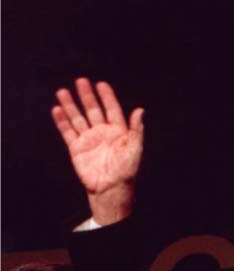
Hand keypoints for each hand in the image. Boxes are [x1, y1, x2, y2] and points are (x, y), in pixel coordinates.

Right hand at [52, 78, 143, 224]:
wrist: (111, 189)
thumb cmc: (126, 171)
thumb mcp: (134, 149)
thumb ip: (136, 130)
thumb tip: (140, 110)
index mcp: (118, 132)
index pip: (112, 110)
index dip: (107, 97)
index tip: (101, 84)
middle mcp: (102, 133)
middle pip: (93, 110)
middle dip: (87, 96)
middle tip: (81, 81)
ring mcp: (89, 139)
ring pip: (78, 118)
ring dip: (70, 106)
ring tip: (63, 92)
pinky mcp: (77, 148)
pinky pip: (68, 132)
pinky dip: (62, 121)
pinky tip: (57, 110)